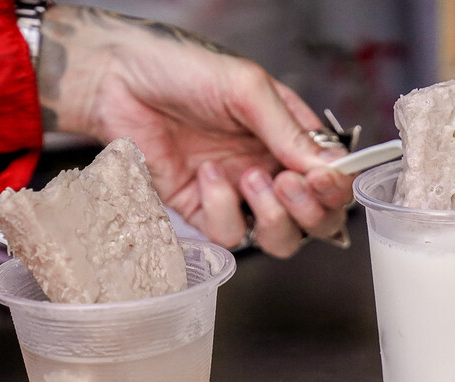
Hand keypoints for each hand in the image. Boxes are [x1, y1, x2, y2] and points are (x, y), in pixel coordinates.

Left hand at [38, 6, 352, 257]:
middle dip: (310, 213)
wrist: (118, 80)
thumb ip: (290, 131)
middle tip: (288, 184)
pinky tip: (206, 175)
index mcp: (290, 138)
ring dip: (272, 218)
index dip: (335, 190)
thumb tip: (331, 169)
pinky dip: (222, 209)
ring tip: (249, 178)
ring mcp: (239, 195)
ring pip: (278, 239)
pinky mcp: (202, 212)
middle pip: (314, 221)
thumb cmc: (183, 69)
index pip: (332, 179)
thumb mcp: (247, 90)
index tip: (322, 180)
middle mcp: (271, 170)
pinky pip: (229, 234)